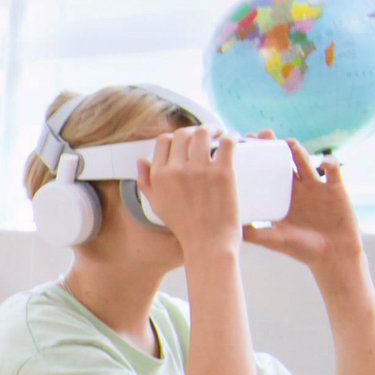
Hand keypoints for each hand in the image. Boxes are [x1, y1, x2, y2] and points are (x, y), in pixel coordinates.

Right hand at [134, 126, 241, 259]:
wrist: (207, 244)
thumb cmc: (184, 227)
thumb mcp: (157, 205)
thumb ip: (146, 182)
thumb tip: (141, 160)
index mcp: (159, 176)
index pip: (164, 141)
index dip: (176, 137)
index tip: (187, 141)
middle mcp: (176, 170)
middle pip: (184, 133)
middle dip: (195, 130)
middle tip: (207, 135)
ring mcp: (200, 170)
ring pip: (204, 133)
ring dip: (213, 129)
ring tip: (220, 135)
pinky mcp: (223, 173)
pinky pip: (227, 143)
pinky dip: (231, 137)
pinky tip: (232, 140)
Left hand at [246, 137, 363, 276]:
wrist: (333, 257)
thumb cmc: (302, 250)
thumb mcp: (275, 240)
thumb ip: (254, 234)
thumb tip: (227, 226)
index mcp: (279, 196)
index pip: (265, 172)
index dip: (256, 158)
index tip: (243, 146)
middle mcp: (296, 187)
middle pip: (283, 160)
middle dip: (273, 145)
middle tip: (262, 135)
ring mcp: (316, 186)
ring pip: (305, 161)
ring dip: (297, 150)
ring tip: (288, 143)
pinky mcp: (336, 188)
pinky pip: (334, 170)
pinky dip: (329, 163)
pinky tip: (323, 163)